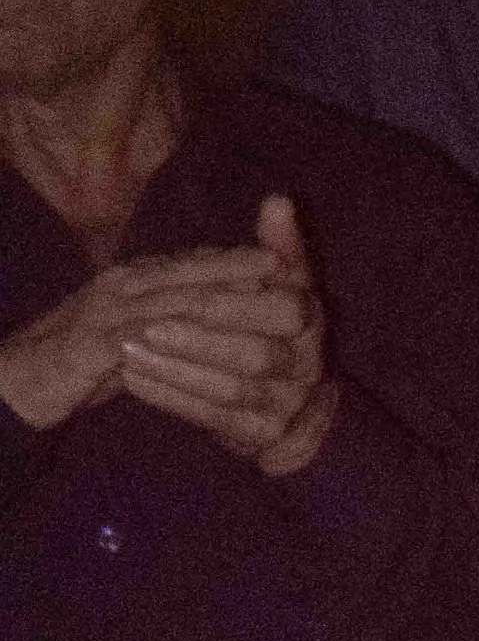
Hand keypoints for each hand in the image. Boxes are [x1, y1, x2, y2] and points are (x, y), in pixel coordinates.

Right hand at [0, 245, 279, 433]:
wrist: (21, 380)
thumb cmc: (82, 360)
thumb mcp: (136, 334)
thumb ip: (171, 318)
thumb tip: (219, 314)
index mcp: (135, 279)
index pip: (193, 263)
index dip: (237, 261)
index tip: (284, 260)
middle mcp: (123, 284)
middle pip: (191, 273)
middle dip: (241, 272)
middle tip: (291, 272)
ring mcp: (107, 309)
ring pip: (176, 299)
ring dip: (225, 299)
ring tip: (265, 299)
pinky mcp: (94, 342)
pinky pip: (146, 338)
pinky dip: (185, 336)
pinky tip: (217, 341)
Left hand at [116, 197, 338, 476]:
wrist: (290, 390)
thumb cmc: (275, 319)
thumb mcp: (284, 279)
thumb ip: (280, 243)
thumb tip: (277, 200)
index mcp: (311, 323)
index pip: (283, 313)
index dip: (236, 305)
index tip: (190, 294)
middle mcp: (307, 369)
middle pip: (255, 357)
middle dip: (198, 342)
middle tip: (147, 327)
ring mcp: (286, 407)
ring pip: (231, 391)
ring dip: (176, 371)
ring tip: (128, 350)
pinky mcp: (261, 435)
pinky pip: (213, 419)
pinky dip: (171, 398)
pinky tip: (134, 379)